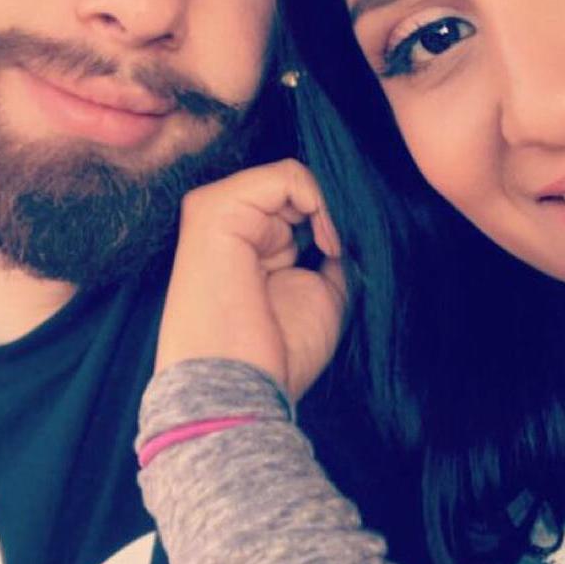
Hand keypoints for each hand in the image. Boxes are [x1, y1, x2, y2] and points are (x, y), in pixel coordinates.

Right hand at [155, 160, 349, 403]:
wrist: (238, 389)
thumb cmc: (274, 354)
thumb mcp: (318, 293)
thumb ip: (329, 254)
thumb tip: (352, 226)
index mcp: (241, 243)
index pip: (292, 203)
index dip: (330, 219)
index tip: (344, 255)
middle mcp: (223, 222)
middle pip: (293, 187)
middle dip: (332, 212)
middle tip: (343, 251)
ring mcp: (213, 210)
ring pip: (292, 177)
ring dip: (329, 208)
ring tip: (334, 249)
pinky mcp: (214, 207)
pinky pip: (286, 174)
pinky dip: (321, 202)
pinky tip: (326, 242)